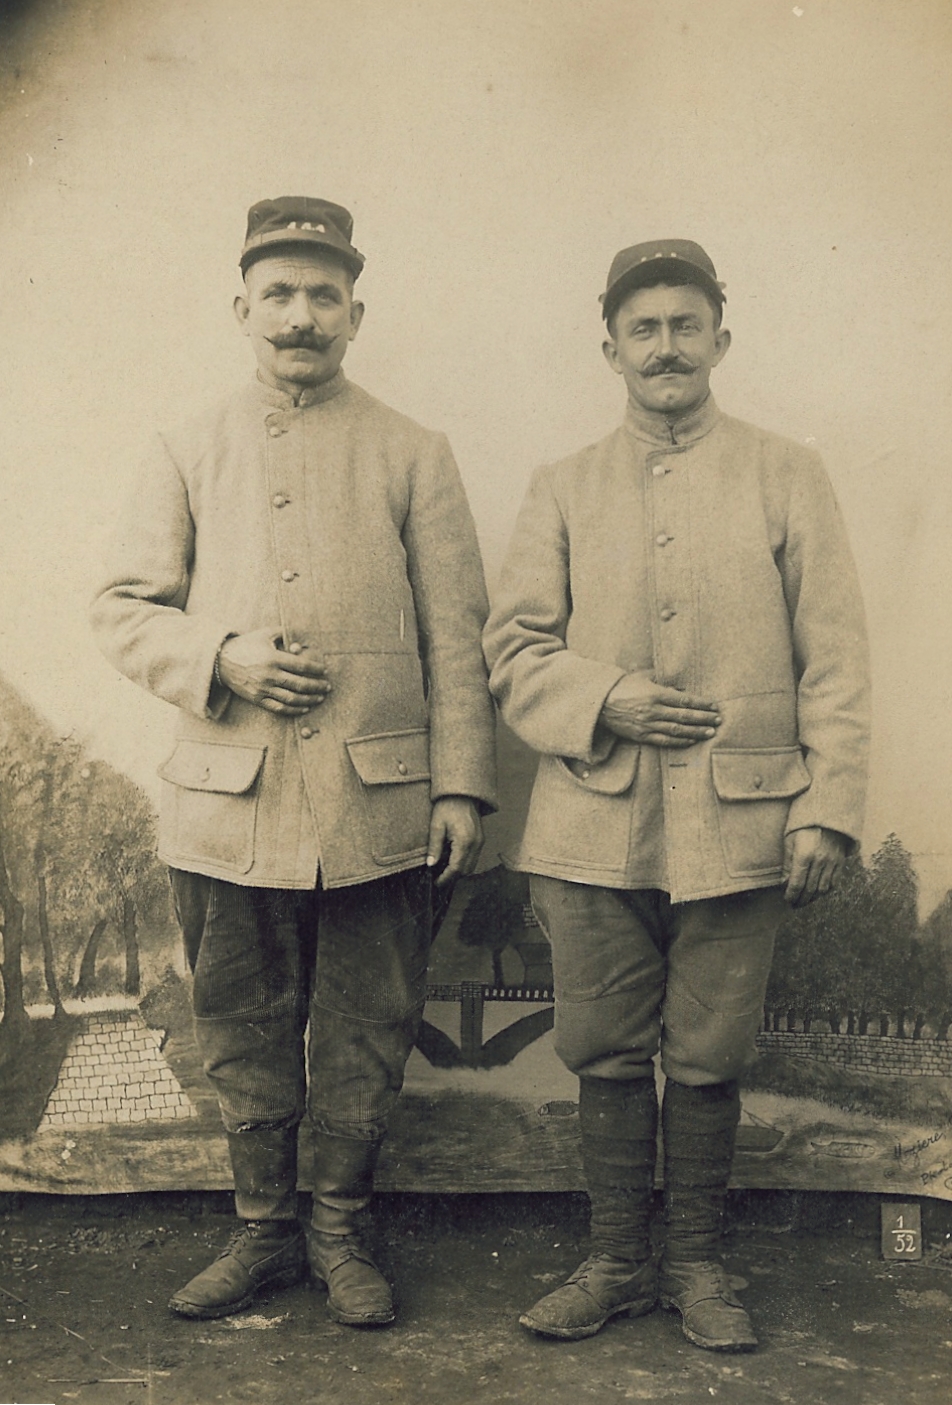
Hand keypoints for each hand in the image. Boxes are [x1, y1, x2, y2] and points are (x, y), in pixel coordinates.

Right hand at [217, 629, 330, 714]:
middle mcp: (269, 675)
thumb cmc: (246, 645)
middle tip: (327, 687)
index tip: (325, 671)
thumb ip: (284, 633)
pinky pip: (279, 708)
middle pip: (300, 685)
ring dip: (309, 700)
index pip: (301, 666)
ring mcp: (263, 689)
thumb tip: (302, 639)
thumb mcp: (264, 634)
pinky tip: (304, 708)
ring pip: (292, 699)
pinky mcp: (257, 699)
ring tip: (319, 698)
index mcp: (272, 658)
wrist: (221, 661)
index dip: (316, 669)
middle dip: (317, 686)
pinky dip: (294, 710)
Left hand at [426, 796, 483, 887]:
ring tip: (444, 870)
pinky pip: (474, 857)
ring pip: (472, 865)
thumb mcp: (436, 825)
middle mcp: (476, 843)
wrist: (462, 793)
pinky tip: (453, 859)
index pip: (456, 868)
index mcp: (464, 841)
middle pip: (466, 870)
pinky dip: (464, 862)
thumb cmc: (448, 806)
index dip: (446, 878)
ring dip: (459, 870)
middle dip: (453, 877)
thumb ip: (434, 846)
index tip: (436, 882)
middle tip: (439, 878)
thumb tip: (431, 864)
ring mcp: (480, 841)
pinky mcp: (481, 838)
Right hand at [600, 673, 720, 746]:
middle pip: (684, 716)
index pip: (684, 700)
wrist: (599, 702)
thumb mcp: (643, 676)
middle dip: (704, 718)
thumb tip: (681, 686)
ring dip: (696, 732)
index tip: (714, 706)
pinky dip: (679, 741)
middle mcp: (653, 710)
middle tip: (718, 720)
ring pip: (677, 730)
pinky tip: (690, 740)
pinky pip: (664, 741)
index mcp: (655, 693)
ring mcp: (647, 724)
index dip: (702, 704)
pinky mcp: (641, 735)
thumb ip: (663, 679)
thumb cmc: (622, 686)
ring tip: (710, 733)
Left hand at [782, 826, 848, 907]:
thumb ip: (788, 863)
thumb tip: (785, 883)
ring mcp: (832, 862)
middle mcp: (819, 860)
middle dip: (801, 900)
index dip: (791, 895)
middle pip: (809, 889)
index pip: (797, 884)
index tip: (787, 900)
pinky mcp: (841, 861)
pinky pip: (834, 882)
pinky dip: (826, 891)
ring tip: (805, 900)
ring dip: (813, 898)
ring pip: (823, 889)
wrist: (827, 814)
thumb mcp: (790, 840)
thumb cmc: (804, 826)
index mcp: (804, 855)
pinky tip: (818, 892)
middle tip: (794, 904)